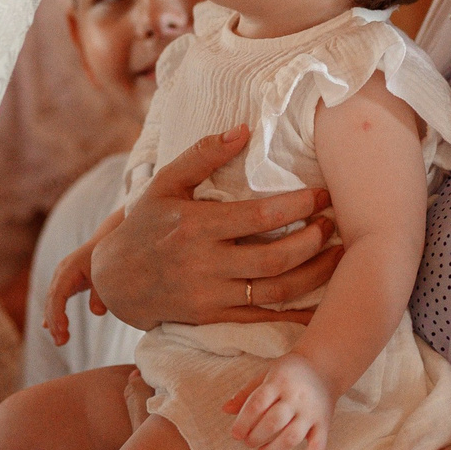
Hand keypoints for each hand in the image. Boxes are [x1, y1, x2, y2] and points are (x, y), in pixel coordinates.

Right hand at [43, 236, 98, 345]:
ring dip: (54, 322)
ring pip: (51, 302)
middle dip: (54, 322)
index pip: (58, 294)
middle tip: (62, 342)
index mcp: (68, 269)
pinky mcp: (64, 283)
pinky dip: (53, 315)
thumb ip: (101, 293)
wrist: (104, 241)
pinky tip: (50, 329)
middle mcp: (60, 274)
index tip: (63, 329)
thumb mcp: (105, 273)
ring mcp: (60, 278)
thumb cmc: (104, 257)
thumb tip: (97, 313)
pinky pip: (55, 301)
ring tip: (61, 342)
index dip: (57, 313)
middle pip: (51, 301)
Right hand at [90, 127, 341, 329]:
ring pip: (275, 290)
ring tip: (336, 253)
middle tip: (334, 222)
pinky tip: (324, 302)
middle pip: (275, 257)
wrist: (114, 280)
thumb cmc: (144, 224)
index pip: (260, 216)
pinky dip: (297, 314)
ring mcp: (210, 296)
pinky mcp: (213, 318)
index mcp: (196, 226)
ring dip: (314, 273)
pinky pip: (263, 319)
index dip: (299, 205)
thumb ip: (203, 154)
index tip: (322, 195)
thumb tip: (244, 130)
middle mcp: (205, 264)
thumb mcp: (165, 183)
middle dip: (313, 240)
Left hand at [225, 353, 333, 449]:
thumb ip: (247, 393)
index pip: (257, 404)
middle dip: (256, 436)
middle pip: (273, 422)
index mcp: (280, 381)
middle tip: (247, 442)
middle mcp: (297, 397)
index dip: (243, 422)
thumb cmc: (290, 372)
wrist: (325, 366)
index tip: (235, 435)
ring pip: (292, 436)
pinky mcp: (325, 423)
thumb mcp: (267, 374)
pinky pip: (318, 445)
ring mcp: (312, 411)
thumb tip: (225, 410)